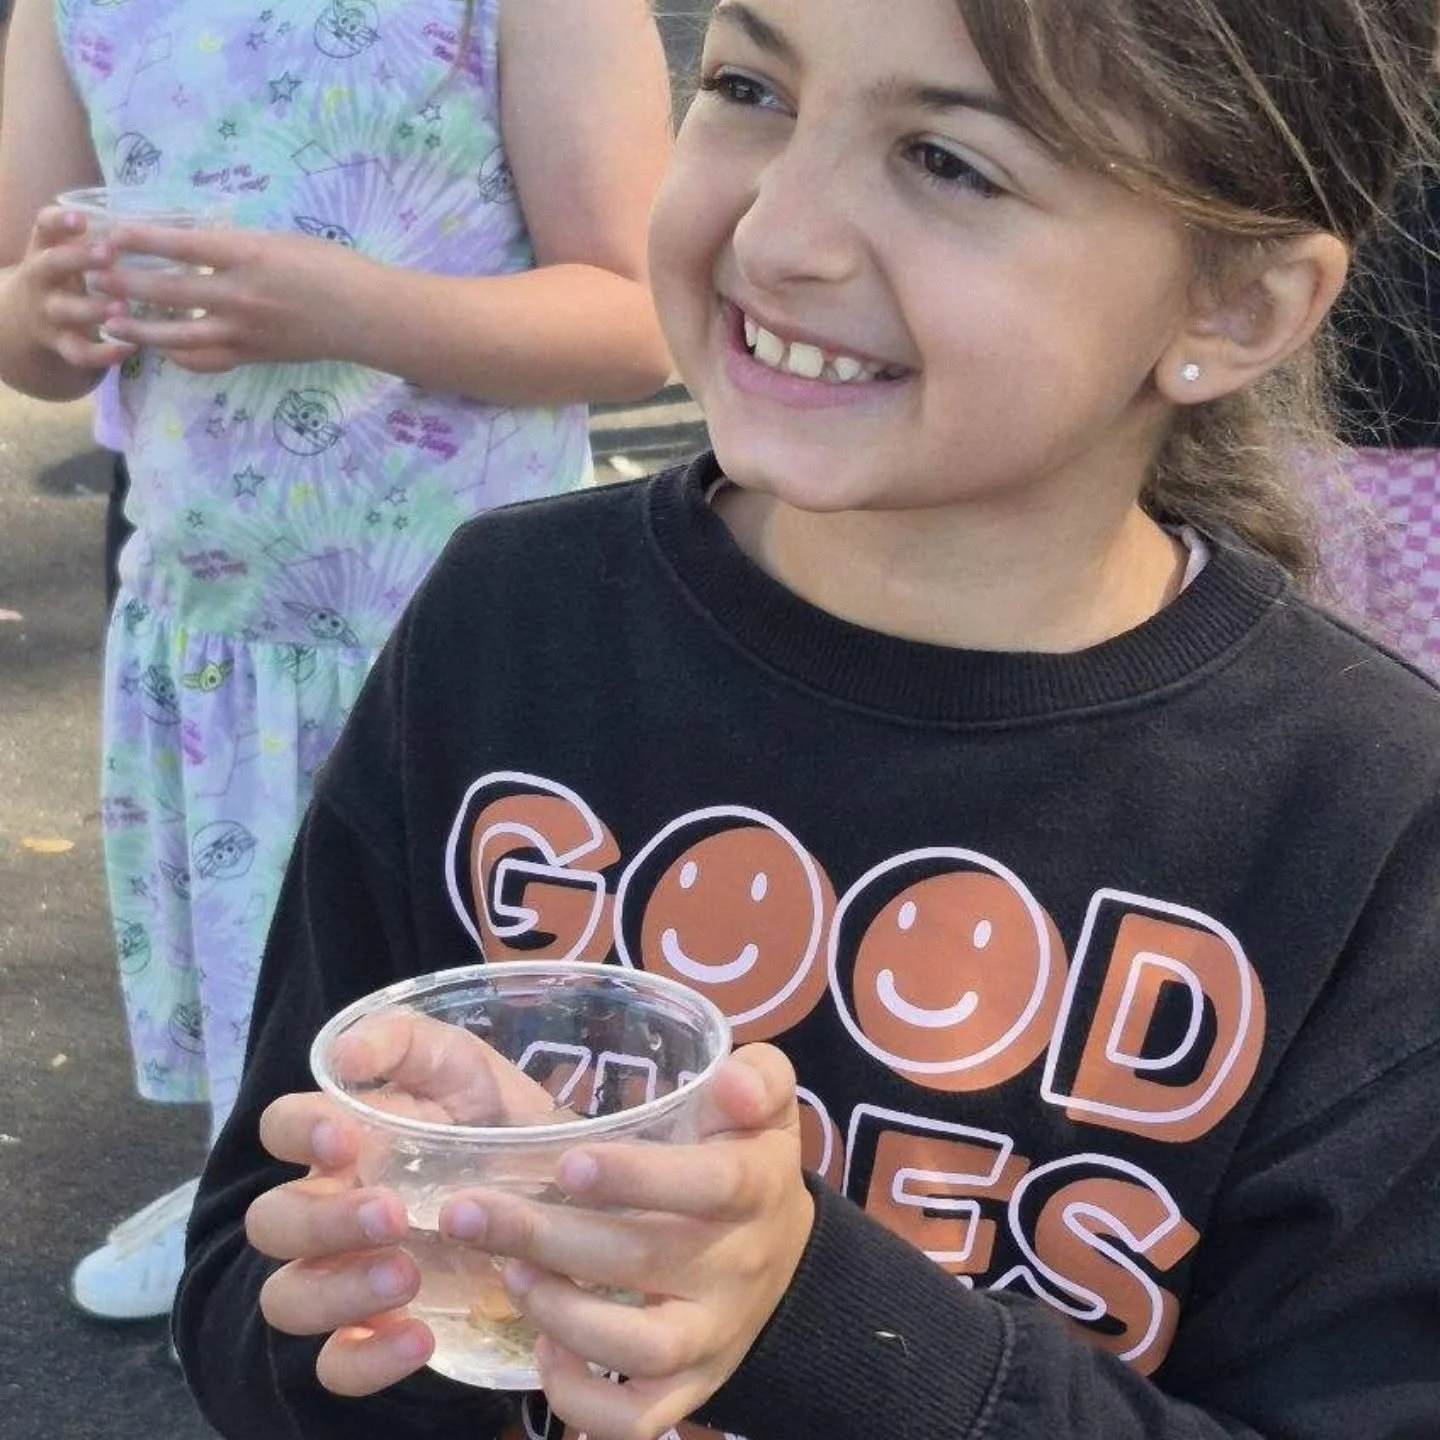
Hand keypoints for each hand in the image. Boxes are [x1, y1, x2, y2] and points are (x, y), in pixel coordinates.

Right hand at [12, 206, 134, 369]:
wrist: (26, 318)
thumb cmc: (66, 276)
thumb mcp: (71, 253)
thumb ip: (99, 239)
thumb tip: (156, 227)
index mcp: (45, 247)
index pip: (44, 226)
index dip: (60, 221)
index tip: (82, 219)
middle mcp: (40, 277)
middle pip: (51, 264)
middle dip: (79, 259)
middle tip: (109, 254)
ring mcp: (49, 312)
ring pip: (66, 310)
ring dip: (93, 308)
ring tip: (123, 306)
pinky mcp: (61, 344)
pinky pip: (79, 352)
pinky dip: (104, 353)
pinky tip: (130, 347)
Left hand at [88, 225, 367, 372]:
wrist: (365, 316)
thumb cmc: (331, 267)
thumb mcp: (280, 241)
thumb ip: (237, 246)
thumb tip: (197, 245)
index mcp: (245, 255)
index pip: (176, 245)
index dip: (135, 240)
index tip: (107, 234)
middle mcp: (237, 295)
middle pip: (164, 290)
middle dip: (122, 283)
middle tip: (92, 276)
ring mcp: (244, 331)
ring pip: (175, 334)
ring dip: (137, 327)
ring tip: (109, 319)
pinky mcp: (252, 355)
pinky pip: (203, 359)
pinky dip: (177, 355)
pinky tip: (162, 347)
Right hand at [246, 1011, 568, 1397]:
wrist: (563, 1184)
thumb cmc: (495, 1114)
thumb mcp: (462, 1061)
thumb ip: (402, 1042)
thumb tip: (342, 1055)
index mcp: (342, 1137)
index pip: (281, 1128)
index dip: (298, 1133)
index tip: (346, 1139)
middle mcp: (330, 1206)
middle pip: (273, 1223)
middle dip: (321, 1221)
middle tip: (391, 1215)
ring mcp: (347, 1272)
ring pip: (289, 1298)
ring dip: (338, 1291)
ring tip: (409, 1275)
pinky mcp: (378, 1328)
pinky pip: (338, 1364)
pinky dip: (367, 1359)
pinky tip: (420, 1337)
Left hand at [438, 1044, 815, 1439]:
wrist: (783, 1253)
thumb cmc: (746, 1156)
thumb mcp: (764, 1102)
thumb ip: (757, 1077)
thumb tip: (732, 1082)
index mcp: (755, 1188)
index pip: (709, 1184)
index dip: (638, 1177)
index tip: (566, 1164)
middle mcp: (737, 1269)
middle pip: (646, 1261)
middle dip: (549, 1237)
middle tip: (470, 1213)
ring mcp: (714, 1337)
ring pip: (640, 1348)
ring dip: (561, 1312)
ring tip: (508, 1272)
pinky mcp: (692, 1388)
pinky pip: (638, 1420)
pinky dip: (581, 1399)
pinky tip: (542, 1347)